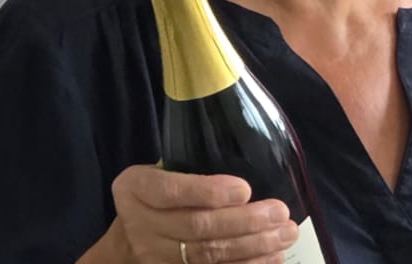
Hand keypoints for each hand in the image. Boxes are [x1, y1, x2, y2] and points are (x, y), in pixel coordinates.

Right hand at [97, 164, 298, 262]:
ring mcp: (155, 257)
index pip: (171, 191)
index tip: (245, 190)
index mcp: (136, 188)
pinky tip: (272, 258)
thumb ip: (192, 167)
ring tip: (284, 235)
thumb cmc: (157, 196)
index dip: (208, 192)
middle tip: (279, 213)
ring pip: (208, 255)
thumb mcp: (160, 172)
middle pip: (196, 226)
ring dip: (252, 246)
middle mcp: (141, 224)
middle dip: (244, 221)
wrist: (126, 243)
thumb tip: (252, 157)